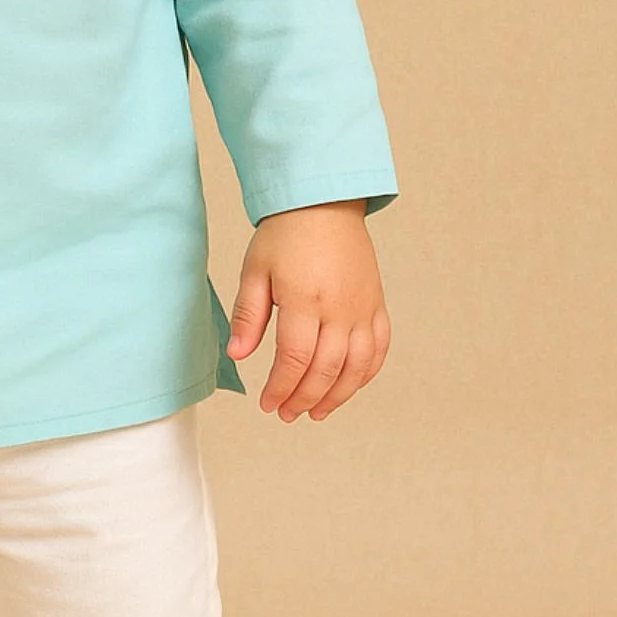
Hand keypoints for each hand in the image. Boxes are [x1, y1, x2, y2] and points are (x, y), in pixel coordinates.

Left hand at [224, 198, 389, 422]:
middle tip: (286, 414)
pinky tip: (348, 387)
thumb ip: (248, 315)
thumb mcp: (255, 270)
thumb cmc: (284, 234)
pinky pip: (378, 349)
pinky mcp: (376, 304)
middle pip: (326, 370)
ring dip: (337, 396)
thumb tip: (237, 354)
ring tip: (315, 412)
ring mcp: (362, 308)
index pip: (295, 359)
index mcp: (304, 299)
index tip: (268, 404)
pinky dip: (365, 375)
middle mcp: (339, 308)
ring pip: (357, 367)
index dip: (281, 388)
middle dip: (304, 399)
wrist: (323, 202)